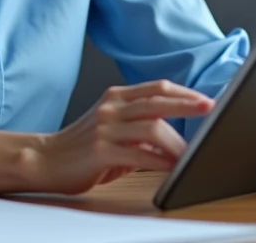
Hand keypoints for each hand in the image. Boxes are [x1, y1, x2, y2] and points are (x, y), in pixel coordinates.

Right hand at [28, 80, 213, 194]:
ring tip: (191, 154)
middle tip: (210, 108)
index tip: (206, 99)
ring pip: (152, 128)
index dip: (184, 92)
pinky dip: (159, 160)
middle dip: (188, 104)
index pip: (157, 87)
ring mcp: (105, 128)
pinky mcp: (100, 151)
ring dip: (177, 142)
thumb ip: (140, 128)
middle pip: (158, 100)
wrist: (45, 159)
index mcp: (116, 97)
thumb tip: (177, 139)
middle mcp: (111, 107)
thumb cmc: (83, 148)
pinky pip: (138, 154)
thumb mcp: (113, 129)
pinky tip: (171, 167)